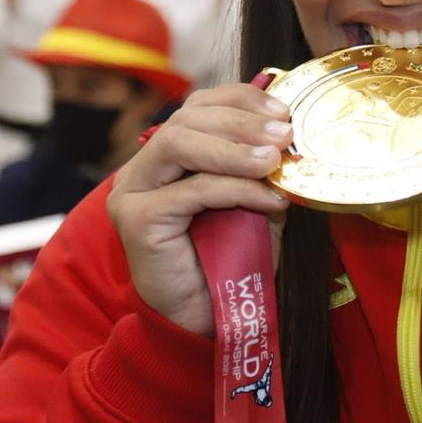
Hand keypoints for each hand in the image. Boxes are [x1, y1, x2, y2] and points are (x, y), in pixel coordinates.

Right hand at [107, 83, 292, 335]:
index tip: (283, 110)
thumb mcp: (255, 202)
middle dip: (241, 120)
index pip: (197, 106)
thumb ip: (262, 168)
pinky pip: (191, 190)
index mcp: (167, 157)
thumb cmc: (233, 262)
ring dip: (234, 147)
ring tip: (274, 161)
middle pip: (187, 118)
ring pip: (178, 142)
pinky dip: (236, 189)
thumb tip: (288, 133)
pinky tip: (271, 201)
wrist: (209, 322)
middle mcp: (142, 168)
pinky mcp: (137, 220)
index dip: (239, 99)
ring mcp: (133, 192)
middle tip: (284, 135)